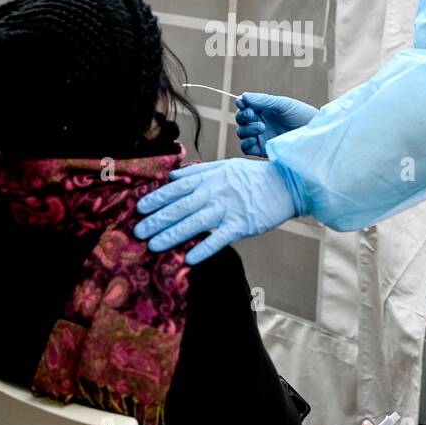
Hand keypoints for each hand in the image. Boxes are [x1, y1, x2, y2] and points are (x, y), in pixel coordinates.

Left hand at [133, 158, 298, 263]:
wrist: (287, 183)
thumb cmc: (254, 176)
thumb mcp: (226, 166)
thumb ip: (199, 171)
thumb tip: (172, 176)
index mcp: (210, 178)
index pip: (178, 188)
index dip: (157, 198)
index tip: (140, 208)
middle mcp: (216, 192)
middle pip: (181, 206)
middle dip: (158, 219)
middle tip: (138, 232)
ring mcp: (228, 209)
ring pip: (195, 222)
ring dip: (173, 234)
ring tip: (154, 245)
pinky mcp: (242, 225)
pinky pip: (220, 238)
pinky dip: (204, 248)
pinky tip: (189, 259)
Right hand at [235, 92, 317, 156]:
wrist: (313, 133)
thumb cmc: (301, 115)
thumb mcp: (282, 104)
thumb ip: (263, 100)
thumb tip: (243, 96)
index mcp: (262, 109)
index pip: (244, 106)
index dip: (241, 104)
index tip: (243, 103)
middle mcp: (259, 121)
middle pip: (240, 119)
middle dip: (243, 116)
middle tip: (252, 115)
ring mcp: (260, 136)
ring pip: (241, 133)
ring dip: (246, 129)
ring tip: (262, 127)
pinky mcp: (262, 149)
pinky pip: (246, 148)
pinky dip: (246, 144)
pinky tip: (254, 139)